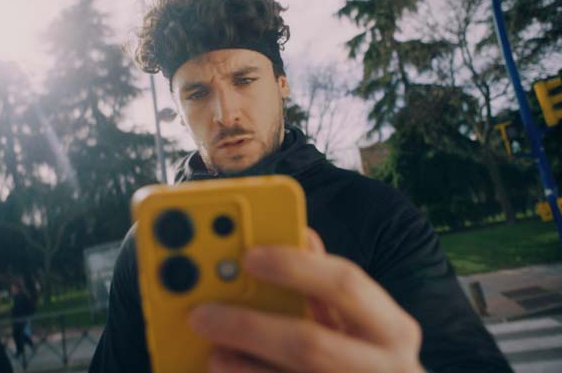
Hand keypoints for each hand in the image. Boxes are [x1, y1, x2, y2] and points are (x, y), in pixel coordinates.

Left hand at [188, 228, 424, 372]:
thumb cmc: (374, 355)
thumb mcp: (363, 318)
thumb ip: (330, 282)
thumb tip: (302, 235)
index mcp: (392, 327)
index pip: (344, 284)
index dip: (294, 267)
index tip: (248, 256)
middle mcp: (384, 367)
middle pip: (309, 343)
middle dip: (251, 327)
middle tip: (203, 314)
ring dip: (243, 367)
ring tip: (212, 352)